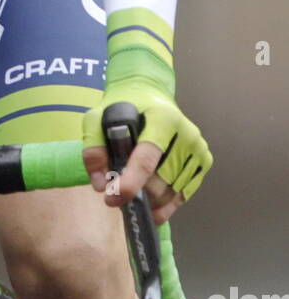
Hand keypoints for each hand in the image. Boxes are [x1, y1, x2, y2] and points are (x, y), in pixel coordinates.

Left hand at [82, 82, 211, 224]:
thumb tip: (101, 184)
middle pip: (160, 181)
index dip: (129, 183)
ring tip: (133, 196)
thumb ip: (94, 148)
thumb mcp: (99, 117)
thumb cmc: (124, 106)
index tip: (112, 198)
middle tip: (117, 195)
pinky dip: (166, 204)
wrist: (150, 93)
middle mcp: (186, 134)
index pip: (146, 160)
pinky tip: (151, 204)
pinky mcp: (204, 160)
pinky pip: (184, 194)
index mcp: (162, 118)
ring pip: (172, 193)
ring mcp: (198, 148)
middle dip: (137, 194)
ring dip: (151, 202)